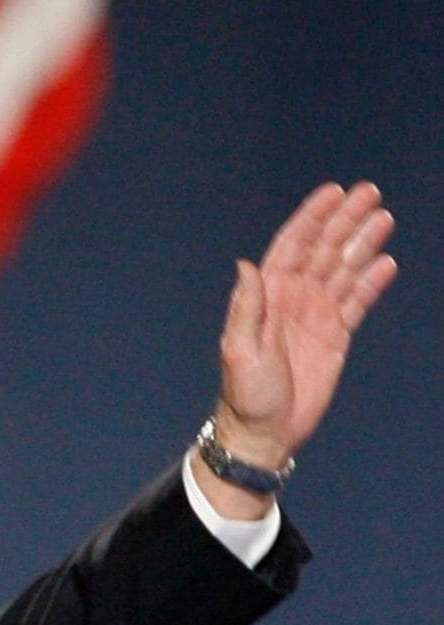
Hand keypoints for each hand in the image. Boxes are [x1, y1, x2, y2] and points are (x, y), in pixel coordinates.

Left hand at [212, 181, 396, 470]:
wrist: (265, 432)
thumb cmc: (245, 395)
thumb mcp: (239, 350)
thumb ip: (246, 308)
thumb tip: (246, 265)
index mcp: (268, 296)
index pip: (294, 246)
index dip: (313, 218)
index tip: (334, 192)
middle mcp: (293, 298)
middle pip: (324, 249)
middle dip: (345, 220)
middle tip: (370, 193)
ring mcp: (316, 315)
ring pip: (345, 269)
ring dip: (363, 243)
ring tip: (384, 218)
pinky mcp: (335, 335)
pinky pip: (357, 301)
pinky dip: (371, 282)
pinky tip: (386, 262)